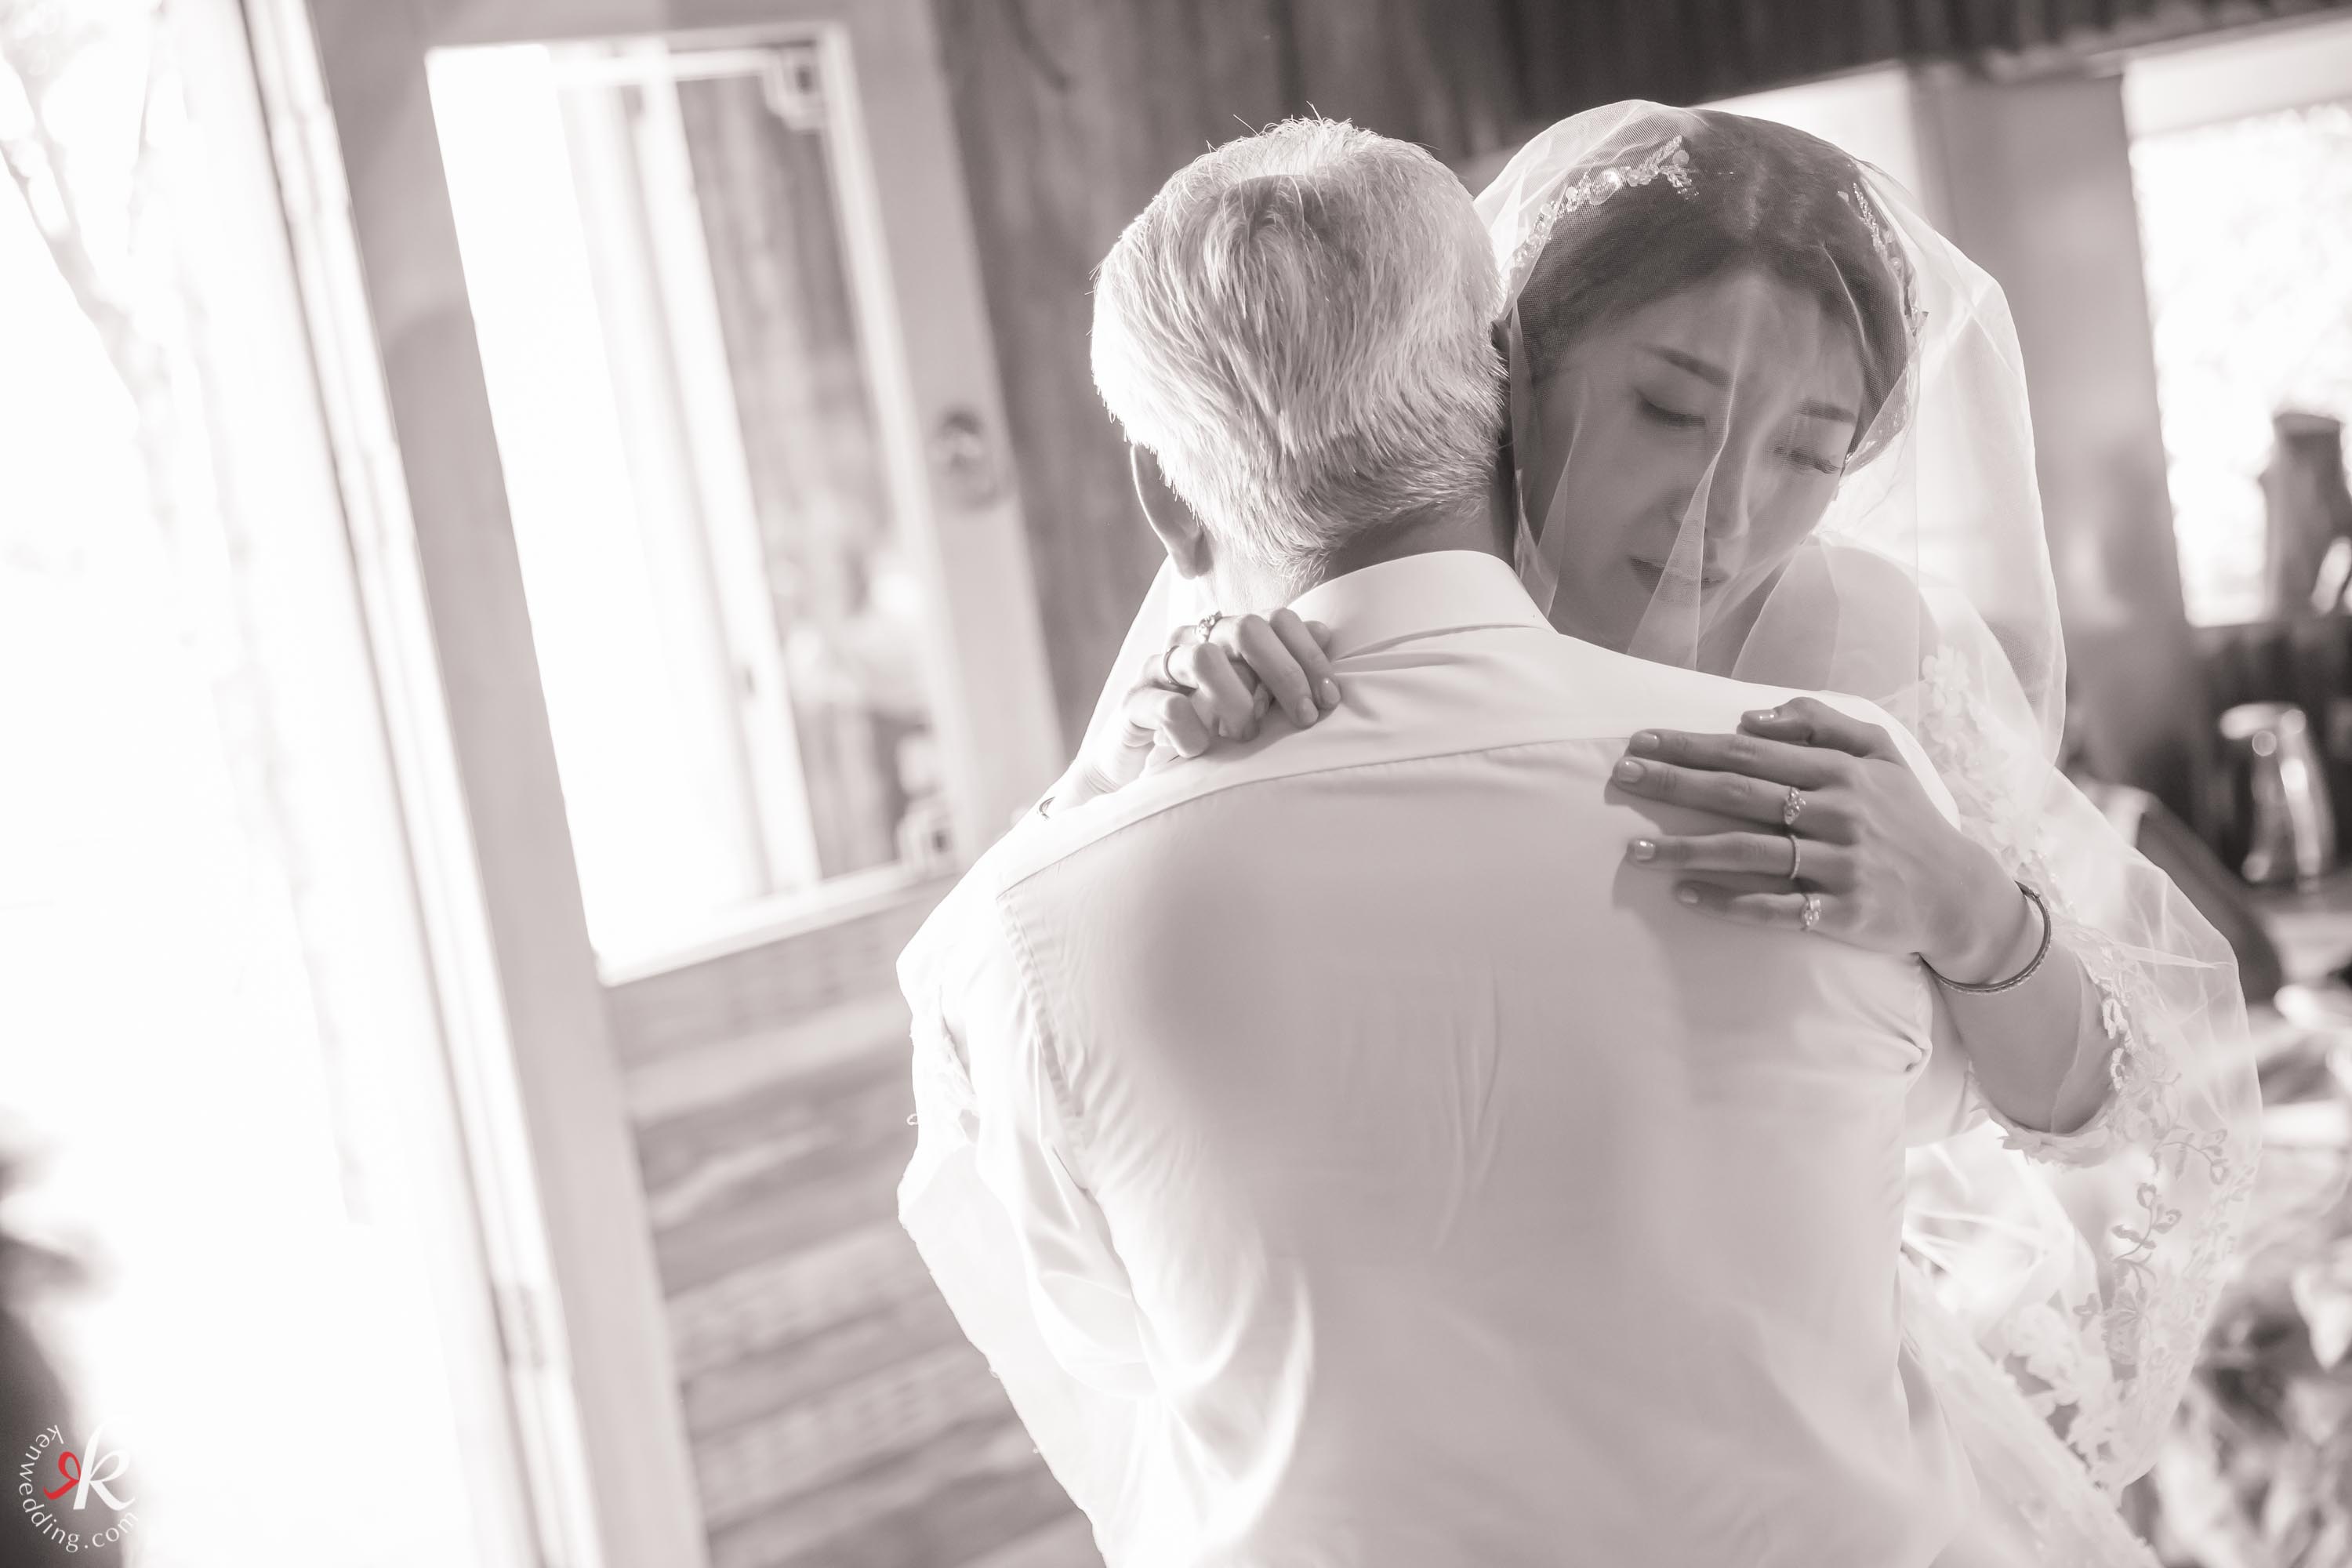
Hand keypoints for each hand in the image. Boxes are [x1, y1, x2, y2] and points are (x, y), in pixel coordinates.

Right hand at [1055, 609, 1340, 811]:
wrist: (1142, 765)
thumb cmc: (1209, 728)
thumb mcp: (1255, 699)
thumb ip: (1285, 667)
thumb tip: (1324, 633)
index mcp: (1225, 634)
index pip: (1276, 619)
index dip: (1309, 655)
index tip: (1329, 699)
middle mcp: (1193, 640)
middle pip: (1246, 629)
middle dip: (1284, 674)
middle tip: (1302, 718)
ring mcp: (1160, 668)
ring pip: (1204, 658)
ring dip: (1237, 701)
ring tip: (1246, 736)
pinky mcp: (1134, 702)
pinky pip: (1168, 705)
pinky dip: (1193, 732)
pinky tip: (1203, 751)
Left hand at [1609, 695, 2025, 974]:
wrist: (1959, 893)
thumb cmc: (1907, 818)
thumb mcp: (1882, 755)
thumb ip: (1822, 724)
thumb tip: (1750, 715)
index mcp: (1841, 771)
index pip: (1750, 753)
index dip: (1692, 747)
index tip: (1641, 742)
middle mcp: (1838, 813)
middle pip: (1739, 795)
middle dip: (1674, 785)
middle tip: (1622, 778)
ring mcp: (1839, 865)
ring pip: (1748, 852)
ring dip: (1686, 850)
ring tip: (1634, 852)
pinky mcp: (1841, 913)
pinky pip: (1774, 908)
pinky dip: (1728, 902)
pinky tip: (1684, 896)